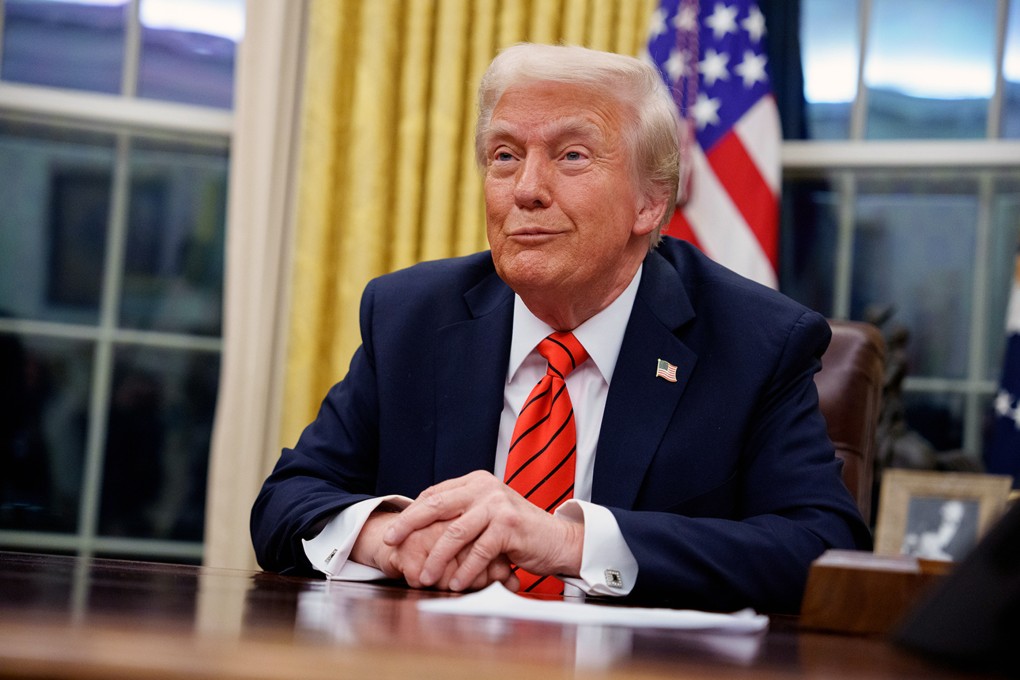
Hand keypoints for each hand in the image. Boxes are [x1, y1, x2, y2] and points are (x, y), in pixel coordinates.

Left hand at [382, 470, 583, 590]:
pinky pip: (478, 552)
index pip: (435, 493)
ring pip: (454, 533)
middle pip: (436, 506)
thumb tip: (422, 523)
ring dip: (436, 558)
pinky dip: (464, 571)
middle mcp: (485, 488)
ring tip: (424, 577)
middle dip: (409, 525)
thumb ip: (463, 513)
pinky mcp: (509, 526)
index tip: (395, 530)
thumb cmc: (519, 532)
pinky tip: (455, 584)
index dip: (413, 512)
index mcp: (477, 481)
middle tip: (391, 541)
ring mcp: (498, 505)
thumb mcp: (489, 514)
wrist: (558, 540)